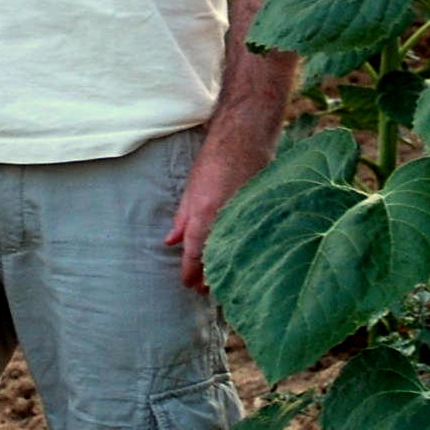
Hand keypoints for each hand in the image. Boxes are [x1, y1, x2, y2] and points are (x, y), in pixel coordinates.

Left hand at [162, 135, 264, 296]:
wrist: (244, 138)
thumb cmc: (214, 160)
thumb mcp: (190, 190)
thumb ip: (181, 219)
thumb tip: (170, 242)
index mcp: (203, 214)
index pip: (194, 254)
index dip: (190, 273)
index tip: (188, 286)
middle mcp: (223, 219)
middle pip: (215, 258)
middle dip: (208, 276)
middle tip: (204, 291)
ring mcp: (243, 217)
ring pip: (232, 252)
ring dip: (225, 266)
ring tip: (219, 281)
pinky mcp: (259, 213)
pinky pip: (248, 239)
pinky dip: (241, 250)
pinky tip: (240, 259)